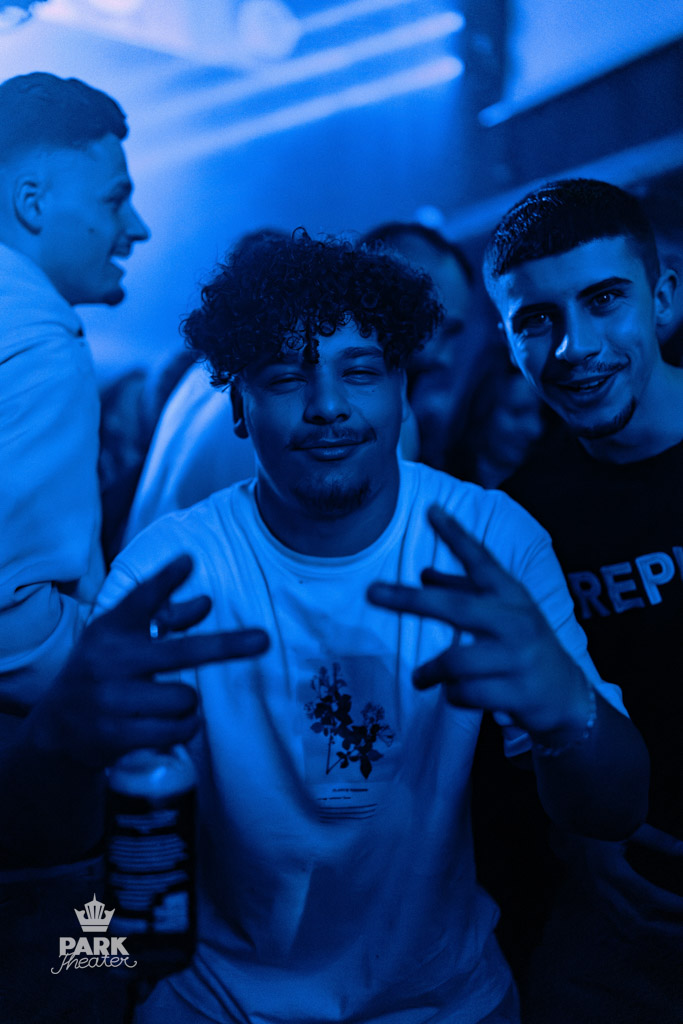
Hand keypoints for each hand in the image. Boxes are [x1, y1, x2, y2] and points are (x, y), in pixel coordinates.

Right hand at [31, 555, 268, 768]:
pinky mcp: (116, 734)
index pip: (141, 599)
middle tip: (262, 640)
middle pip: (182, 652)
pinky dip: (183, 726)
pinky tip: (173, 723)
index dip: (165, 580)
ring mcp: (111, 699)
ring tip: (168, 702)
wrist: (55, 727)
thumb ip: (161, 618)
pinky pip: (174, 729)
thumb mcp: (119, 638)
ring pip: (183, 697)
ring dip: (187, 702)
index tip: (189, 560)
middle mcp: (110, 660)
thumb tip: (205, 602)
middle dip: (228, 646)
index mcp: (111, 631)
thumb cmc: (99, 671)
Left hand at [367, 505, 590, 742]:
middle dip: (410, 599)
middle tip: (373, 593)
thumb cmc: (524, 647)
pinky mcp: (517, 693)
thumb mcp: (503, 615)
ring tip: (420, 677)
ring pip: (455, 661)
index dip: (457, 536)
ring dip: (431, 671)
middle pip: (456, 607)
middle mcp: (517, 622)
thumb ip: (467, 593)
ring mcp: (518, 658)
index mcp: (512, 597)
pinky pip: (465, 693)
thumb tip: (424, 574)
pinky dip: (453, 694)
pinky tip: (456, 693)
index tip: (432, 511)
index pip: (482, 561)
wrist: (567, 696)